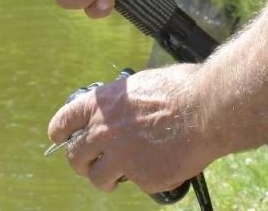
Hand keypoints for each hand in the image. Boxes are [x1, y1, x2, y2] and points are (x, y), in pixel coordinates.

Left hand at [48, 65, 220, 193]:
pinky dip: (147, 177)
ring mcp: (121, 158)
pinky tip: (162, 165)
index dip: (60, 131)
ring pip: (99, 177)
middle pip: (75, 156)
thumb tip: (123, 112)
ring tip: (118, 177)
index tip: (60, 138)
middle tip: (90, 164)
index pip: (64, 121)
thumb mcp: (143, 84)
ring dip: (106, 178)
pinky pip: (138, 183)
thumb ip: (124, 103)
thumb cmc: (183, 89)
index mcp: (102, 105)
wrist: (207, 109)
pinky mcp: (141, 178)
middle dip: (80, 161)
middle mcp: (104, 132)